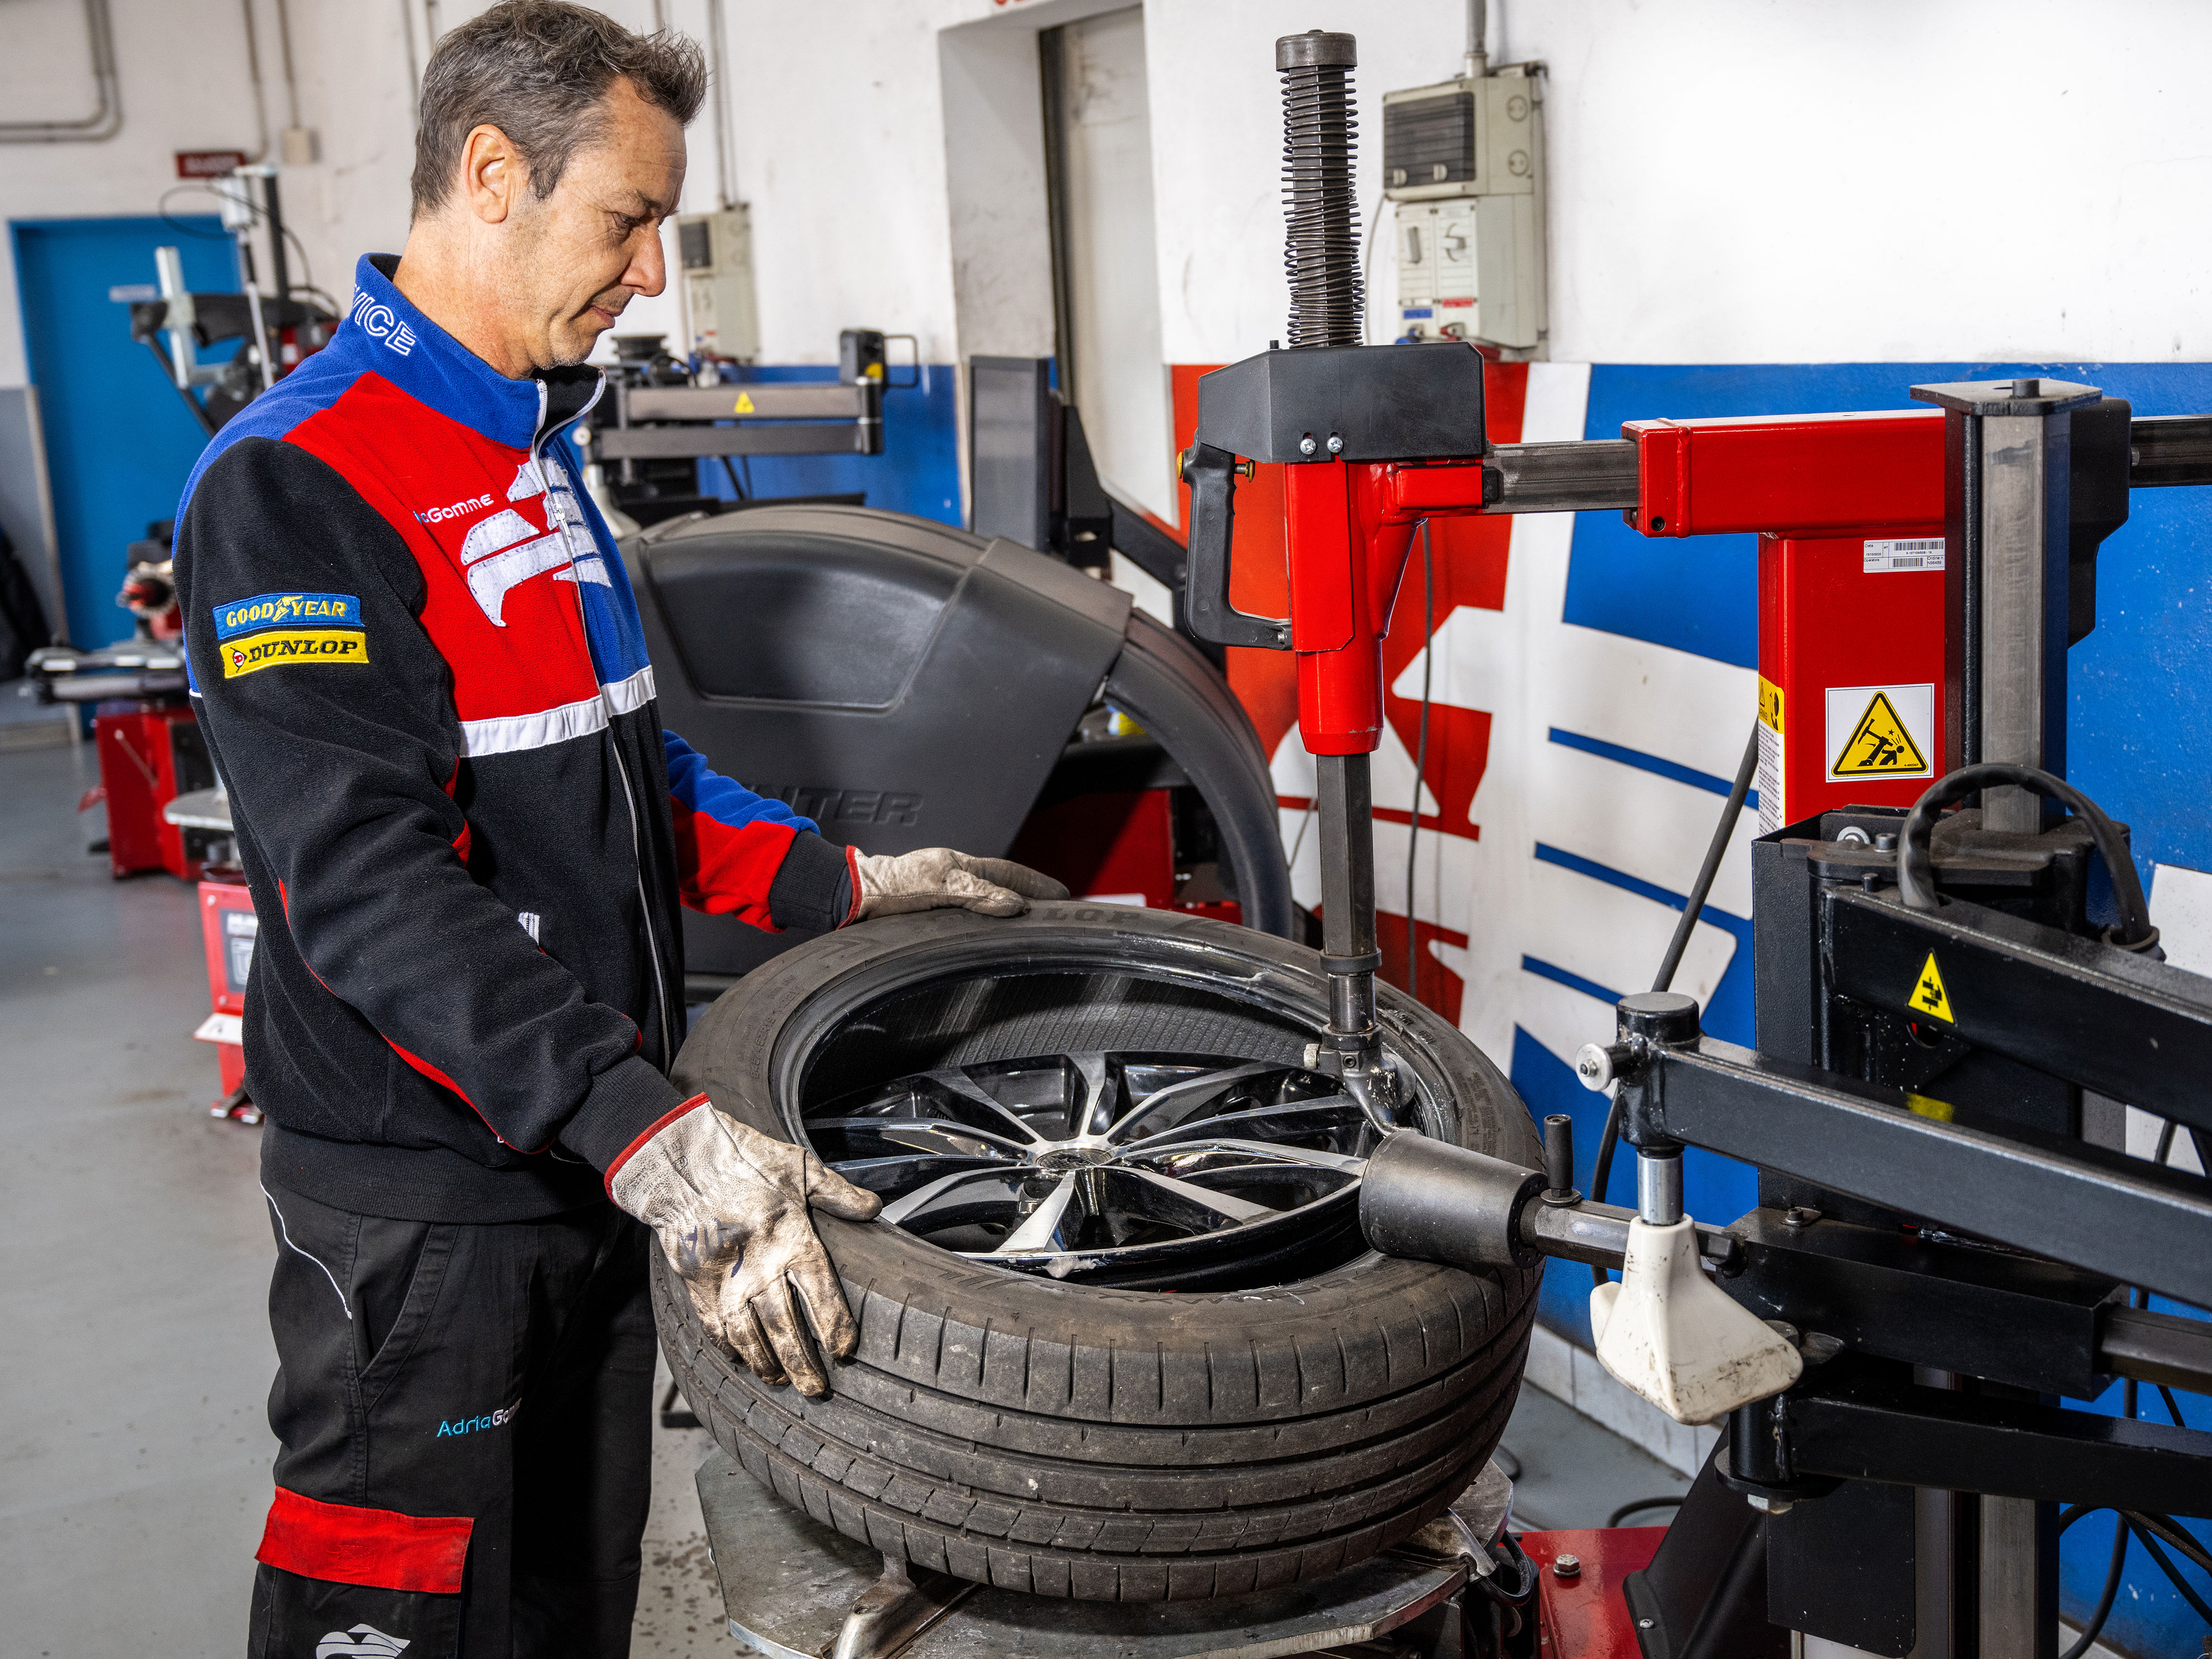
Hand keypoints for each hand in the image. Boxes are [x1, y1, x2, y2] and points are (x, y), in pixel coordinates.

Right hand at [611, 1101, 879, 1395]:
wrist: (680, 1159)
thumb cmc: (744, 1158)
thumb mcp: (799, 1166)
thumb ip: (838, 1193)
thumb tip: (874, 1207)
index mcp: (790, 1238)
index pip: (820, 1294)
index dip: (834, 1327)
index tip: (845, 1351)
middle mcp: (759, 1265)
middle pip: (785, 1327)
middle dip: (802, 1363)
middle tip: (817, 1390)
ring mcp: (725, 1278)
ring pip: (748, 1336)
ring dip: (765, 1363)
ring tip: (781, 1381)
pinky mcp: (696, 1283)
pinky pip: (713, 1326)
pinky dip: (728, 1347)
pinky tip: (740, 1360)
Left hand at [850, 848, 1067, 920]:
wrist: (854, 898)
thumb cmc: (889, 886)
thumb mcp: (939, 886)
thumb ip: (978, 894)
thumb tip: (1015, 904)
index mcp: (962, 867)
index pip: (1011, 874)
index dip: (1038, 885)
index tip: (1062, 896)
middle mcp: (955, 879)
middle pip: (1003, 886)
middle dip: (1030, 896)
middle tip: (1054, 910)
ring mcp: (944, 895)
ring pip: (987, 902)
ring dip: (1009, 909)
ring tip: (1030, 923)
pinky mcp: (931, 912)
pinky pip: (969, 915)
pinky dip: (987, 921)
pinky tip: (988, 933)